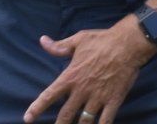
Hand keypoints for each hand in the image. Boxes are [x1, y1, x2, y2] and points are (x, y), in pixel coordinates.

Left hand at [22, 18, 155, 123]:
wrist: (129, 43)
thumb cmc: (103, 40)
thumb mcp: (79, 40)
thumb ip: (59, 46)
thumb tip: (42, 41)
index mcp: (71, 76)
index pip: (49, 96)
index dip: (36, 108)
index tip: (28, 118)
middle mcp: (81, 90)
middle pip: (65, 115)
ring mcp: (98, 97)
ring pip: (84, 121)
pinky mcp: (113, 100)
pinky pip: (105, 120)